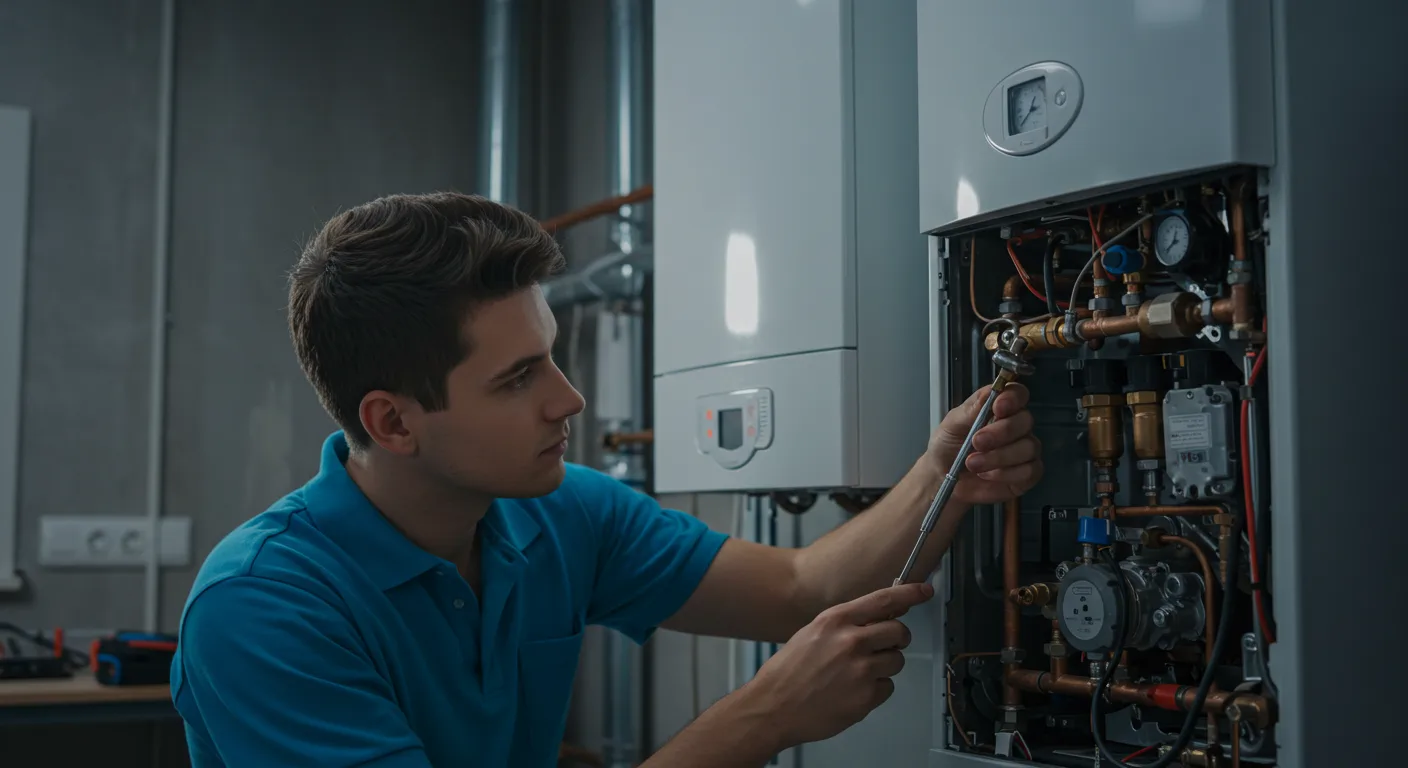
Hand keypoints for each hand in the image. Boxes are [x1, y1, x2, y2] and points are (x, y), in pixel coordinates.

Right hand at [742, 582, 932, 747]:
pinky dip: (875, 690)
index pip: (884, 600)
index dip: (909, 594)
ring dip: (885, 666)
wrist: (773, 707)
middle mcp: (851, 641)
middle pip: (899, 631)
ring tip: (859, 674)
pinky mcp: (866, 698)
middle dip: (897, 638)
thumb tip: (876, 618)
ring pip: (897, 661)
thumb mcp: (813, 633)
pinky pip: (887, 688)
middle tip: (886, 646)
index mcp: (836, 621)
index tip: (924, 591)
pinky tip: (853, 691)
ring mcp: (861, 671)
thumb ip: (845, 624)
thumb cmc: (788, 672)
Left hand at [927, 382, 1042, 504]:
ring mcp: (1024, 451)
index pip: (1018, 394)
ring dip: (999, 456)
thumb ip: (972, 409)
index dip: (1012, 398)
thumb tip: (991, 391)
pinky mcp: (1027, 475)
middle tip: (977, 442)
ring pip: (1029, 447)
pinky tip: (986, 475)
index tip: (998, 407)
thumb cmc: (947, 448)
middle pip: (1026, 420)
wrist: (941, 481)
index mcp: (998, 409)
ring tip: (972, 463)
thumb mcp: (951, 425)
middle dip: (1002, 432)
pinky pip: (1031, 470)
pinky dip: (1006, 474)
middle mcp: (1015, 427)